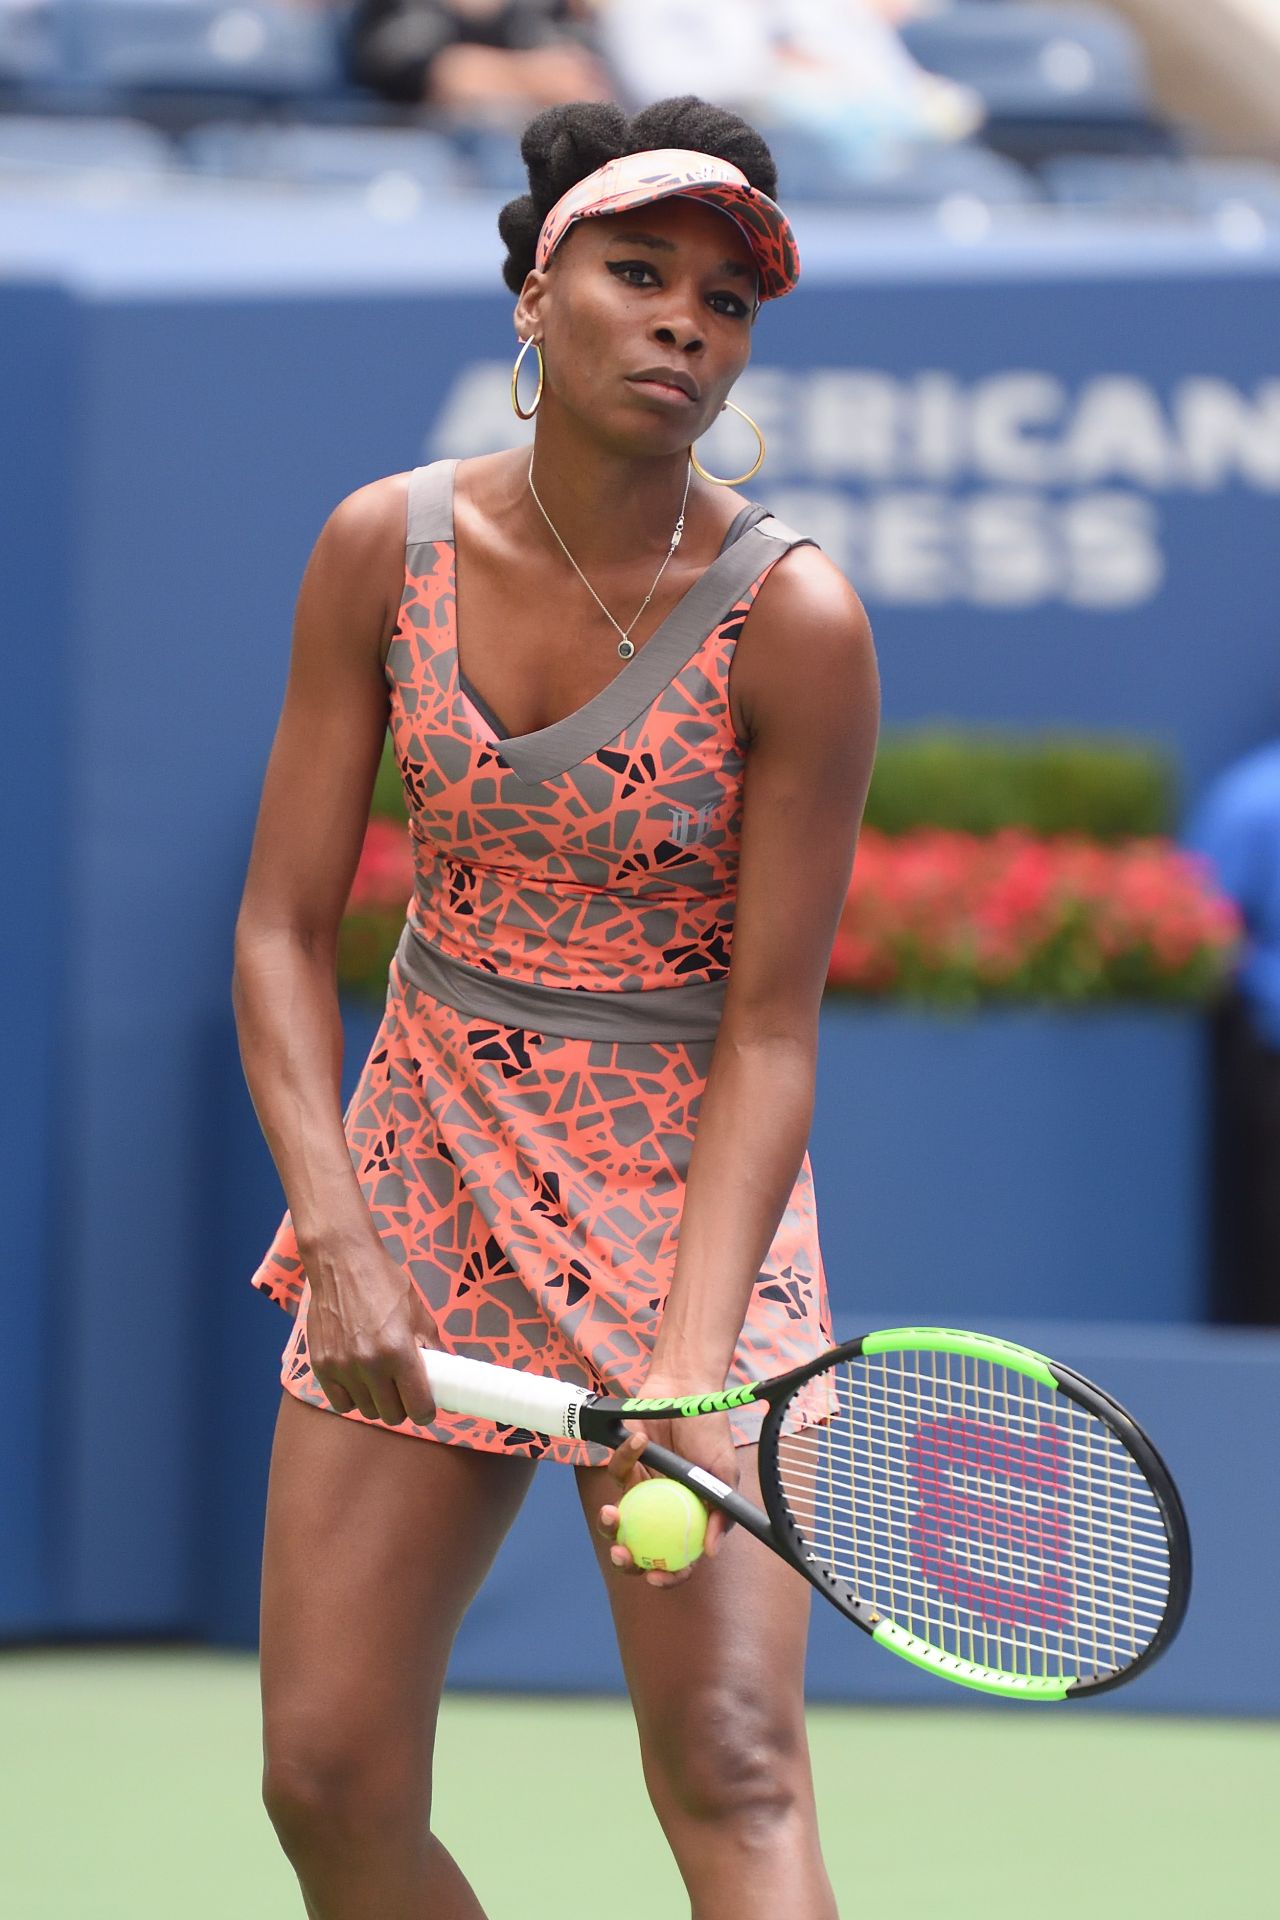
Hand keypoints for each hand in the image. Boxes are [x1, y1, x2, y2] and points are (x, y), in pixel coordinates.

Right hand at [302, 1229, 441, 1427]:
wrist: (342, 1263)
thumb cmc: (385, 1284)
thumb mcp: (419, 1313)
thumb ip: (432, 1348)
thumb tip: (445, 1377)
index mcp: (398, 1352)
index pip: (418, 1407)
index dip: (426, 1410)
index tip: (426, 1404)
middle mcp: (369, 1365)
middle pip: (391, 1415)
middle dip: (402, 1407)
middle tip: (403, 1391)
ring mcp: (342, 1368)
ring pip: (366, 1411)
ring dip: (377, 1402)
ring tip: (381, 1382)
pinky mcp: (320, 1366)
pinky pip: (340, 1403)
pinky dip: (352, 1398)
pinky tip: (359, 1381)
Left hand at [596, 1379, 739, 1589]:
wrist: (687, 1388)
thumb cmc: (709, 1430)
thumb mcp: (724, 1473)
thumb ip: (721, 1513)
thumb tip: (710, 1553)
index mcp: (687, 1517)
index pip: (677, 1558)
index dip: (667, 1575)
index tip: (656, 1577)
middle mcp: (661, 1508)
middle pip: (639, 1548)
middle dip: (625, 1561)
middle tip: (623, 1553)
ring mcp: (640, 1488)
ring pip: (618, 1519)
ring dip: (609, 1524)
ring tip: (612, 1514)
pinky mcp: (622, 1464)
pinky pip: (616, 1470)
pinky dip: (626, 1458)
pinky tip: (642, 1442)